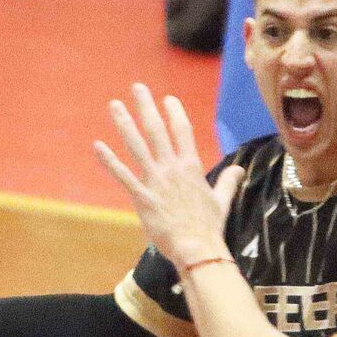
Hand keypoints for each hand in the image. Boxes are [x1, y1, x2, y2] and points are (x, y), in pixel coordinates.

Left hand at [93, 83, 237, 271]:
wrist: (198, 249)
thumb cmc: (210, 227)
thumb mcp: (222, 201)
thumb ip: (228, 181)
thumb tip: (240, 169)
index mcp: (191, 167)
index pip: (183, 131)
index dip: (174, 112)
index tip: (167, 98)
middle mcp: (173, 169)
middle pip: (157, 130)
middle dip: (146, 107)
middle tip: (136, 87)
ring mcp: (156, 182)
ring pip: (137, 146)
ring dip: (124, 124)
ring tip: (114, 105)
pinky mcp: (142, 197)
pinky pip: (123, 175)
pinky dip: (109, 160)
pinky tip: (97, 145)